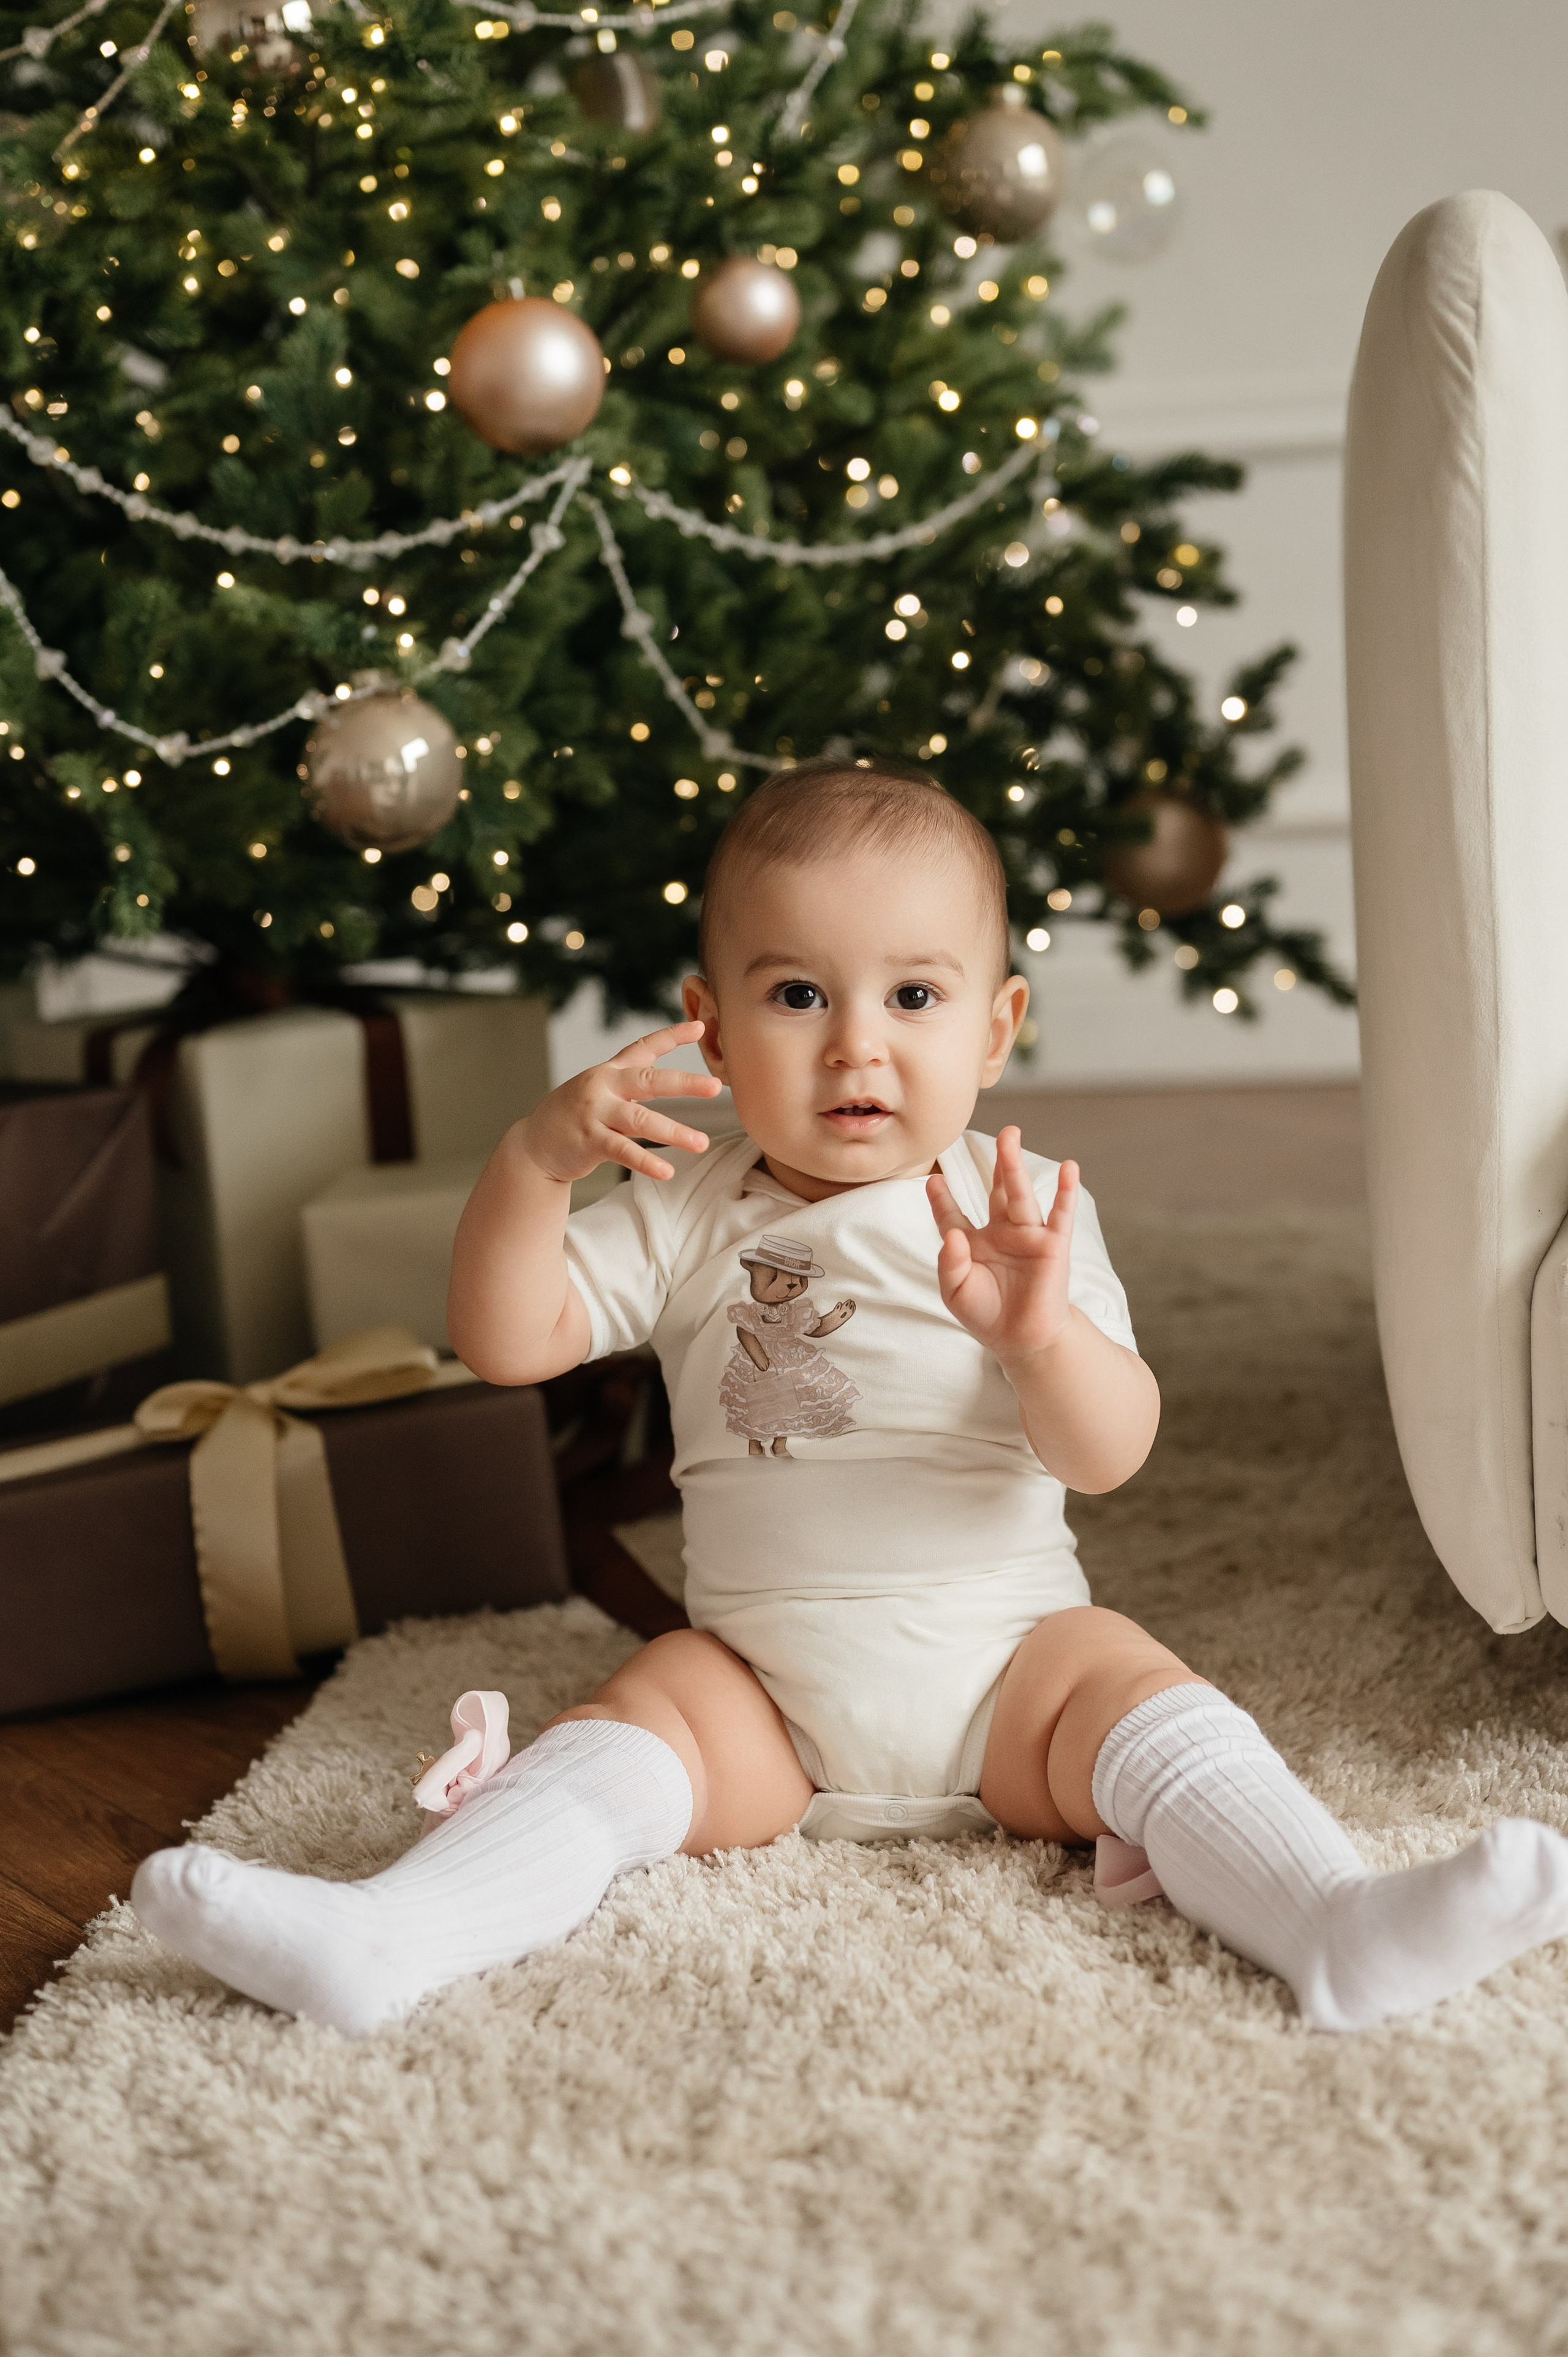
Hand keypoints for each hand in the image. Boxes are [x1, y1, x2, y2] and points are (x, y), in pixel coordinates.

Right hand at [521, 1020, 722, 1183]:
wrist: (534, 1144)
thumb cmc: (575, 1116)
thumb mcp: (599, 1090)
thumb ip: (629, 1082)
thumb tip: (669, 1076)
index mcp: (609, 1071)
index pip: (643, 1047)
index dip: (672, 1035)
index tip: (701, 1027)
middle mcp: (603, 1086)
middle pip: (649, 1081)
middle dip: (684, 1083)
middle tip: (716, 1086)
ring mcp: (594, 1113)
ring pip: (640, 1120)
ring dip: (674, 1132)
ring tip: (701, 1143)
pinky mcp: (588, 1141)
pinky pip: (622, 1151)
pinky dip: (646, 1162)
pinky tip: (667, 1170)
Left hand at [927, 1127, 1077, 1367]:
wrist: (1021, 1340)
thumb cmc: (986, 1315)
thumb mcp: (955, 1291)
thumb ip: (948, 1263)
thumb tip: (953, 1235)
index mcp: (972, 1243)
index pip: (952, 1215)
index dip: (941, 1199)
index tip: (933, 1179)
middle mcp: (1000, 1233)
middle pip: (995, 1191)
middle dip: (996, 1163)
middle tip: (999, 1133)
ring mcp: (1027, 1237)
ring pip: (1019, 1195)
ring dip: (1014, 1166)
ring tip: (1011, 1136)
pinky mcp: (1052, 1247)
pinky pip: (1059, 1215)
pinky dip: (1065, 1193)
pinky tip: (1069, 1169)